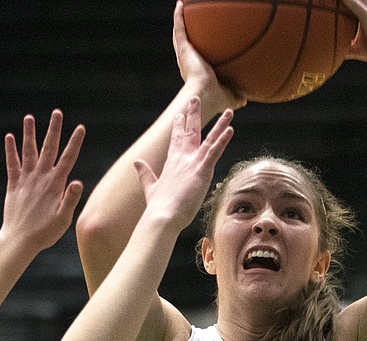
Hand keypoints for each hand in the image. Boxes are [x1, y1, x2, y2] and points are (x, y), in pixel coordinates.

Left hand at [0, 109, 85, 254]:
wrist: (19, 241)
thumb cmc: (44, 233)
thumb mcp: (63, 219)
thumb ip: (70, 199)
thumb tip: (77, 181)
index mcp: (55, 185)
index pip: (67, 158)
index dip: (75, 142)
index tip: (81, 128)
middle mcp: (40, 178)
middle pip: (48, 148)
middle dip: (54, 129)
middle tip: (57, 112)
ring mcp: (25, 180)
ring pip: (28, 151)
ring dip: (30, 133)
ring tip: (29, 117)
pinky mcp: (13, 186)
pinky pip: (12, 164)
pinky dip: (11, 150)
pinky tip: (10, 137)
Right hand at [134, 97, 233, 232]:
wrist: (162, 216)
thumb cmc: (158, 207)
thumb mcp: (150, 187)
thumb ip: (145, 174)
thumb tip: (136, 162)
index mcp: (171, 163)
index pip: (177, 139)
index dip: (180, 126)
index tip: (181, 114)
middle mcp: (181, 158)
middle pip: (190, 131)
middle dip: (193, 114)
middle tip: (196, 98)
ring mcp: (192, 163)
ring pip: (209, 138)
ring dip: (219, 124)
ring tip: (228, 111)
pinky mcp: (202, 170)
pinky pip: (214, 151)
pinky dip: (222, 139)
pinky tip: (230, 129)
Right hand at [173, 1, 244, 110]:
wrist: (206, 95)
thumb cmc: (216, 99)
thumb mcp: (230, 96)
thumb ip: (237, 95)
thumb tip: (246, 99)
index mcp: (196, 72)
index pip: (195, 58)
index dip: (195, 50)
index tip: (200, 43)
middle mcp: (188, 62)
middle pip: (185, 43)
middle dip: (185, 32)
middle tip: (187, 20)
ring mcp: (184, 55)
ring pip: (179, 34)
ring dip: (179, 20)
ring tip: (181, 6)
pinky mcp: (184, 49)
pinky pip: (180, 29)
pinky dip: (178, 16)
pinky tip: (180, 4)